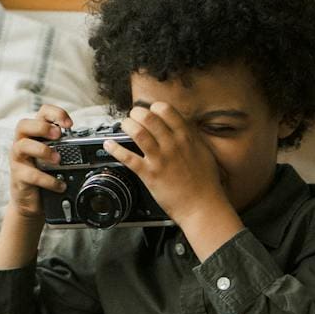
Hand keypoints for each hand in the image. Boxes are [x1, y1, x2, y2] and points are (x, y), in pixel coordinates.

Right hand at [7, 104, 72, 220]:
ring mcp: (18, 160)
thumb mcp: (55, 157)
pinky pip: (30, 174)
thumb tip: (93, 143)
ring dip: (42, 150)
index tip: (69, 124)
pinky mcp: (18, 177)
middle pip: (23, 125)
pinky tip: (60, 184)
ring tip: (58, 159)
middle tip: (58, 135)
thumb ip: (67, 147)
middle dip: (42, 127)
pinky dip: (47, 179)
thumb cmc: (44, 175)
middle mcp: (22, 143)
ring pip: (22, 146)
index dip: (55, 113)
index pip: (41, 113)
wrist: (31, 201)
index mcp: (34, 135)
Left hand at [105, 103, 228, 227]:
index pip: (167, 110)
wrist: (202, 206)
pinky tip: (108, 144)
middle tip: (133, 116)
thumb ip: (192, 138)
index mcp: (186, 137)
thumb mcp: (204, 152)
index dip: (154, 107)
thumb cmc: (205, 182)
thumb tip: (184, 128)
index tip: (151, 111)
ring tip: (124, 125)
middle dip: (136, 113)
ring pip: (138, 133)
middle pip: (149, 117)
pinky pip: (128, 158)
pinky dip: (115, 149)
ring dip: (127, 125)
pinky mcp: (150, 174)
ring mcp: (160, 159)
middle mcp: (172, 145)